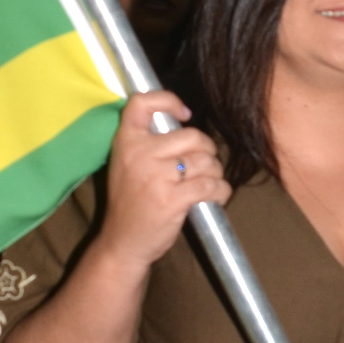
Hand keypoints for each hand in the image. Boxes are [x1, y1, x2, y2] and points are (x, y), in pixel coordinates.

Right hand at [95, 91, 229, 274]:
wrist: (122, 242)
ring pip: (206, 161)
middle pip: (192, 136)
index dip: (167, 100)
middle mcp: (139, 154)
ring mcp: (156, 176)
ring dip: (215, 173)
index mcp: (126, 142)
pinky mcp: (172, 199)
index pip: (141, 103)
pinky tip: (217, 195)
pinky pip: (211, 185)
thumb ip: (148, 142)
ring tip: (208, 183)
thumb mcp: (126, 164)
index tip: (184, 114)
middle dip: (207, 151)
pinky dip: (221, 190)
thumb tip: (185, 122)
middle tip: (204, 165)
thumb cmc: (130, 202)